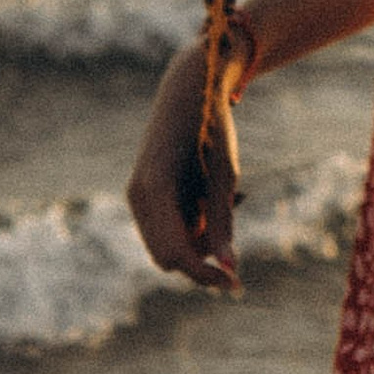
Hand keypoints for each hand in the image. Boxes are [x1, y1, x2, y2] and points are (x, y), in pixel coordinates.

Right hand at [127, 43, 242, 292]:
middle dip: (201, 255)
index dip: (206, 274)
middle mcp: (138, 196)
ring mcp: (136, 196)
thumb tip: (231, 269)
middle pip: (168, 256)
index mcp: (156, 189)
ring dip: (197, 237)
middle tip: (231, 219)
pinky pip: (165, 228)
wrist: (189, 91)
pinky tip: (207, 196)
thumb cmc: (211, 128)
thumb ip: (223, 222)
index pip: (177, 254)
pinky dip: (189, 224)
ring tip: (225, 198)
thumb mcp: (224, 176)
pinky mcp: (143, 194)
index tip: (236, 282)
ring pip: (167, 244)